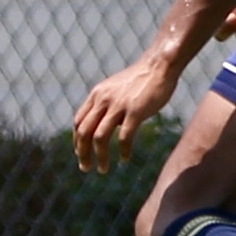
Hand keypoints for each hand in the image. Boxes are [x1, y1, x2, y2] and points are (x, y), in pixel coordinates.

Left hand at [70, 50, 180, 173]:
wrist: (159, 65)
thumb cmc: (140, 79)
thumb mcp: (115, 88)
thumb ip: (106, 103)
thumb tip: (103, 122)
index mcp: (97, 95)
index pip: (78, 122)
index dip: (76, 141)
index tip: (81, 154)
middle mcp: (103, 100)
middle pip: (84, 132)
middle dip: (82, 153)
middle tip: (86, 168)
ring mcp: (119, 105)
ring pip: (99, 138)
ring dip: (100, 157)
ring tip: (103, 169)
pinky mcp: (135, 111)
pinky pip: (124, 137)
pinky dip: (123, 151)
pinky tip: (125, 159)